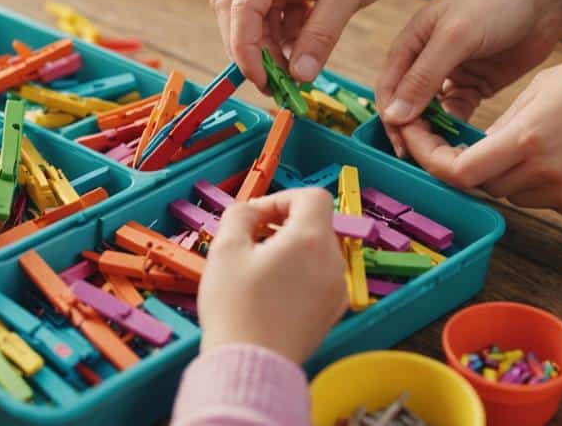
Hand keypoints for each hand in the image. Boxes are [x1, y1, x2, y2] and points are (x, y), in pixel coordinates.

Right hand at [199, 189, 348, 363]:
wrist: (250, 364)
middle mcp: (332, 263)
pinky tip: (270, 292)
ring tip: (257, 270)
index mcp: (311, 240)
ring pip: (317, 253)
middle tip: (250, 241)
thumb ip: (239, 215)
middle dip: (282, 225)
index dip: (281, 198)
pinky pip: (318, 279)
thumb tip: (250, 212)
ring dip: (290, 250)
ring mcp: (336, 290)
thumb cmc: (236, 308)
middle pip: (315, 225)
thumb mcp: (226, 249)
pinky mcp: (331, 313)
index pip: (311, 197)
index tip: (256, 215)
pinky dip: (298, 275)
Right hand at [210, 0, 409, 87]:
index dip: (246, 53)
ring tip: (295, 74)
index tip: (265, 84)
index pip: (240, 11)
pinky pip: (270, 14)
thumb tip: (300, 77)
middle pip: (234, 16)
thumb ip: (322, 34)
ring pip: (249, 18)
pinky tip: (304, 50)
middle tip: (278, 87)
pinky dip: (282, 36)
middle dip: (252, 54)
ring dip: (268, 47)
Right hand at [375, 0, 561, 156]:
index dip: (391, 117)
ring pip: (430, 111)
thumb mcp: (456, 36)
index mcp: (411, 42)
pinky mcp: (474, 84)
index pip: (389, 87)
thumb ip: (424, 76)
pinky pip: (456, 112)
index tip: (403, 145)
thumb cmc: (497, 2)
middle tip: (424, 158)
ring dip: (432, 131)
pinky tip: (462, 141)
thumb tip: (394, 115)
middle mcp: (425, 59)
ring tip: (443, 154)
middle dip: (410, 129)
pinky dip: (456, 127)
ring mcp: (450, 73)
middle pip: (406, 103)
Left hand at [401, 55, 561, 218]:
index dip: (429, 161)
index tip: (419, 146)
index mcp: (525, 139)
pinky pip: (539, 200)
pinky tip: (558, 154)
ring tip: (528, 141)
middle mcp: (540, 174)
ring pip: (508, 193)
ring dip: (502, 174)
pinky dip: (534, 182)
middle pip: (479, 182)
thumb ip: (504, 121)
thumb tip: (477, 145)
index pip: (455, 170)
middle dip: (468, 164)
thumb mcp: (545, 86)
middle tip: (466, 142)